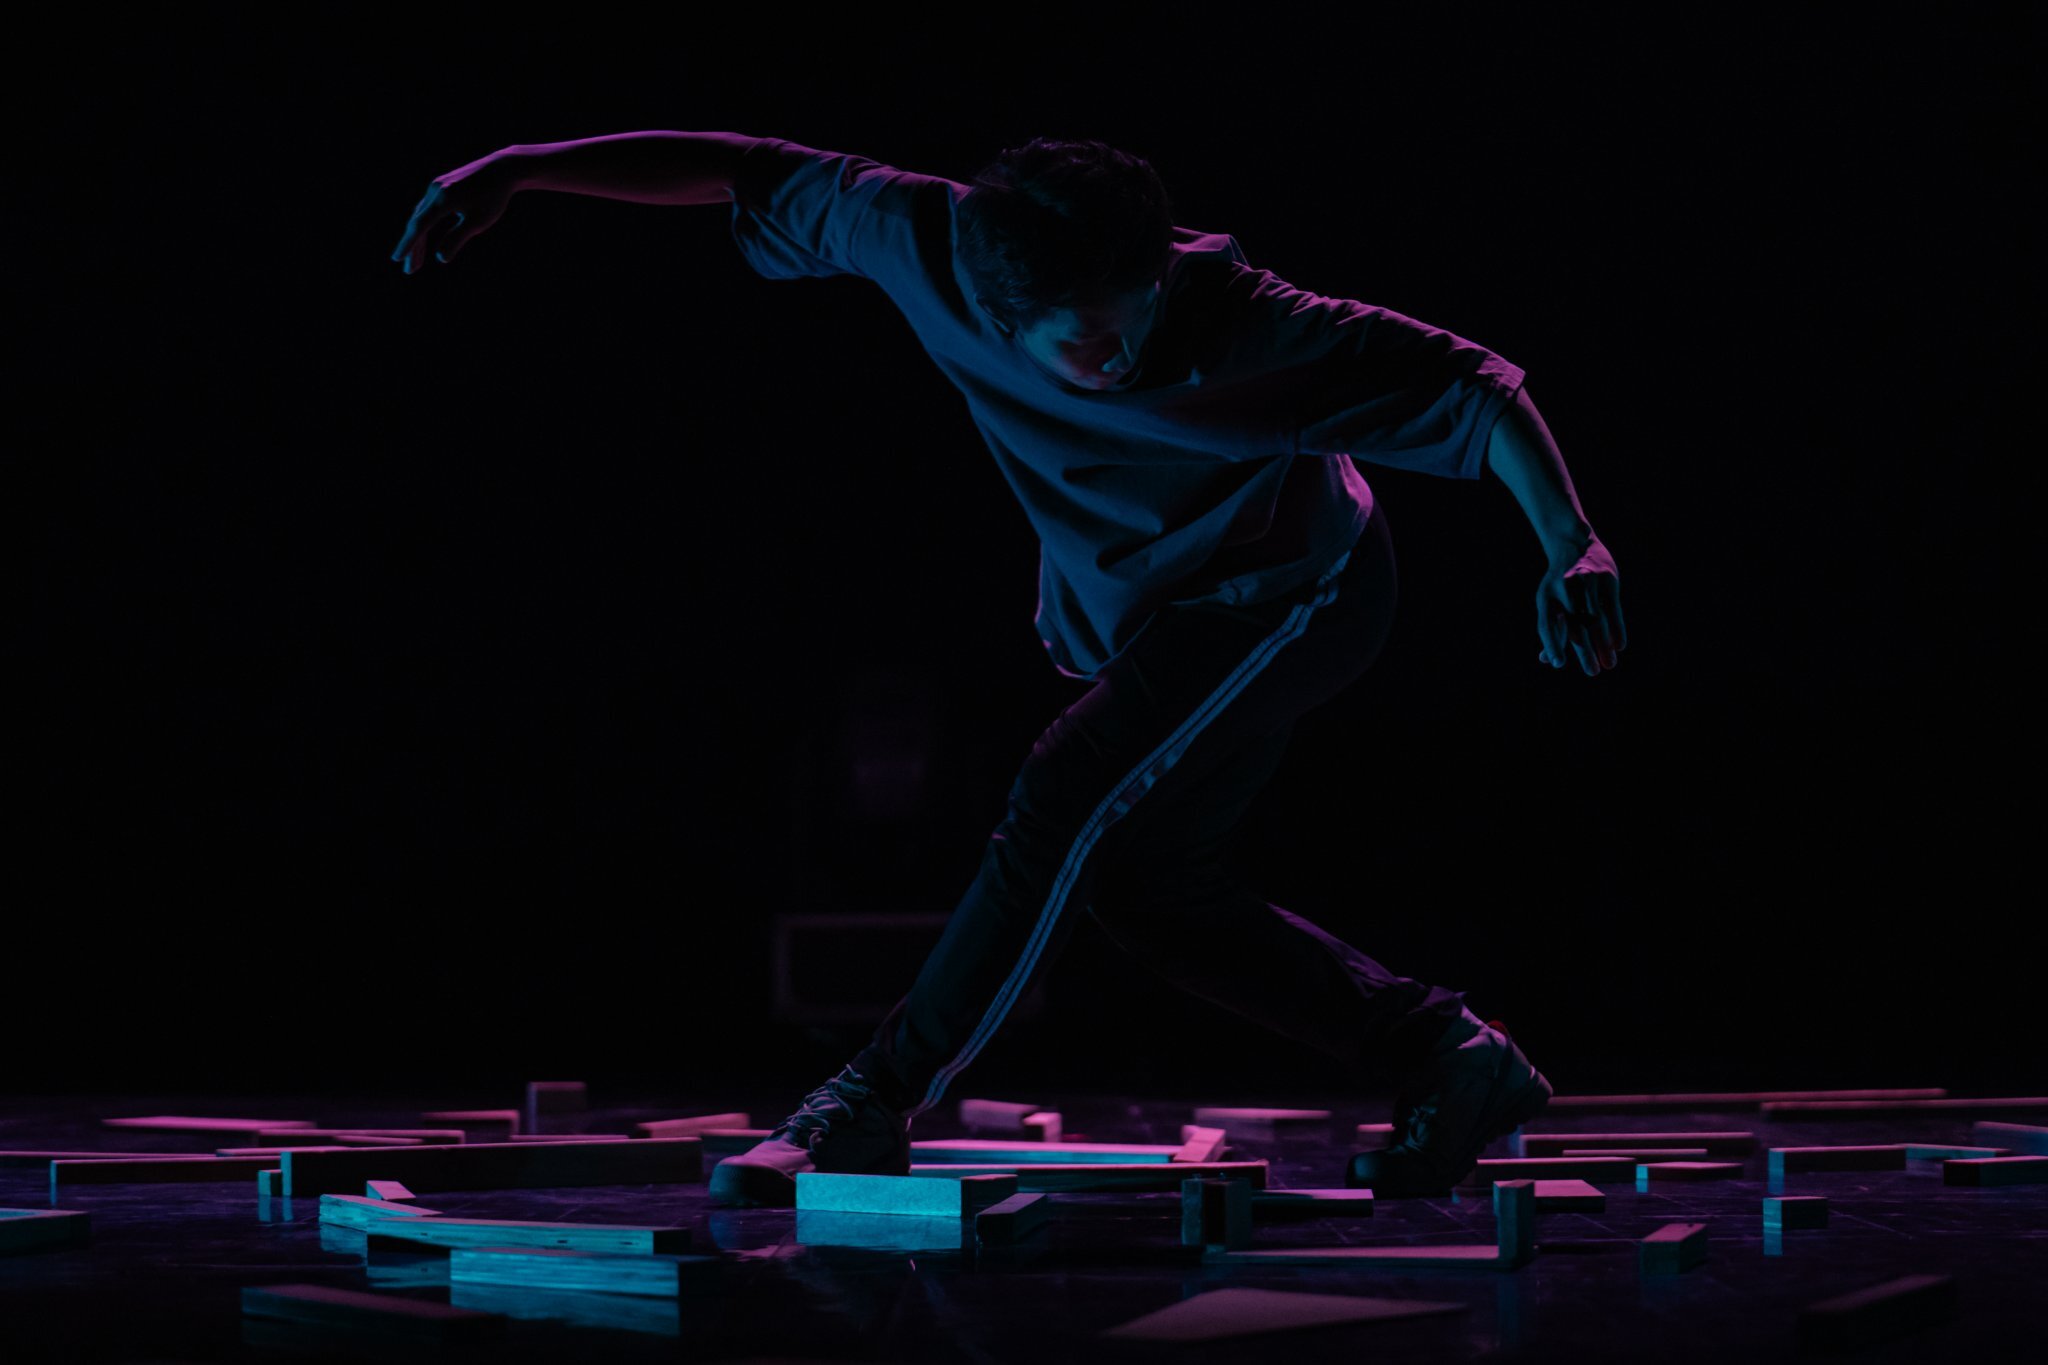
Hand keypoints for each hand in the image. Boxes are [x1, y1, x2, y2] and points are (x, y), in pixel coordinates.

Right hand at [390, 152, 516, 273]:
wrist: (501, 169)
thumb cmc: (493, 198)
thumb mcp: (478, 222)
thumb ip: (457, 238)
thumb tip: (440, 257)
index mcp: (443, 200)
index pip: (420, 226)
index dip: (408, 244)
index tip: (397, 259)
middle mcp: (435, 191)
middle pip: (417, 222)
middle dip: (412, 247)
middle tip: (409, 271)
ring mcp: (436, 187)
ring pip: (421, 216)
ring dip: (418, 239)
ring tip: (416, 262)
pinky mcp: (440, 186)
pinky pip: (427, 209)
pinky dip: (424, 225)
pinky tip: (423, 238)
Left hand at [1535, 531, 1624, 674]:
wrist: (1574, 544)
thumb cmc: (1559, 583)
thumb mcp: (1549, 602)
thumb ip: (1551, 630)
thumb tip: (1549, 661)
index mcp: (1546, 597)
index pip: (1546, 625)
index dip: (1552, 644)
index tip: (1558, 664)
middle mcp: (1564, 589)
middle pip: (1575, 626)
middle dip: (1585, 652)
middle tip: (1593, 672)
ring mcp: (1586, 583)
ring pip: (1596, 620)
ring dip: (1604, 645)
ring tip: (1609, 663)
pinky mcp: (1607, 578)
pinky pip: (1613, 608)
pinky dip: (1617, 628)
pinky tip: (1619, 645)